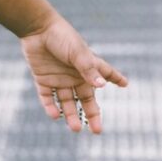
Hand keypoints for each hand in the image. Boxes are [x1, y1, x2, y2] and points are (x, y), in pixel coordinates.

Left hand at [19, 14, 128, 133]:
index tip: (125, 84)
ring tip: (75, 129)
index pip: (105, 74)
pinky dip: (51, 107)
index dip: (116, 78)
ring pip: (67, 102)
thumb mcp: (78, 53)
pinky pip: (47, 97)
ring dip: (71, 115)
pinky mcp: (43, 80)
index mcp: (88, 66)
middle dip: (92, 114)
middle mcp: (75, 75)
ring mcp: (59, 78)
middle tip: (97, 130)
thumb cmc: (61, 37)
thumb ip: (88, 70)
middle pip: (86, 98)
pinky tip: (55, 116)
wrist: (36, 29)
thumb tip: (102, 86)